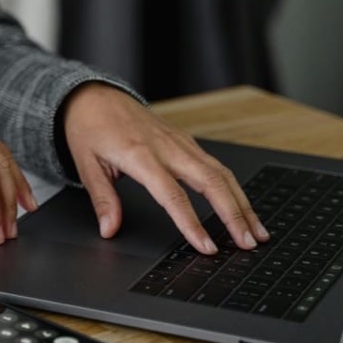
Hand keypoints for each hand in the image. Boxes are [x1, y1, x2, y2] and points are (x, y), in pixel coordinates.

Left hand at [61, 83, 267, 254]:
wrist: (95, 96)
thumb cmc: (89, 128)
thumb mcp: (86, 164)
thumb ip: (102, 199)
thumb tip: (109, 229)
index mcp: (140, 155)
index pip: (172, 195)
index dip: (191, 223)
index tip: (206, 247)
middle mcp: (167, 147)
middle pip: (211, 182)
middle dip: (234, 214)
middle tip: (248, 243)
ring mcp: (181, 143)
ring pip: (221, 173)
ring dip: (242, 203)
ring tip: (256, 231)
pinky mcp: (186, 142)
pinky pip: (216, 166)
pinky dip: (233, 188)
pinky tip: (242, 206)